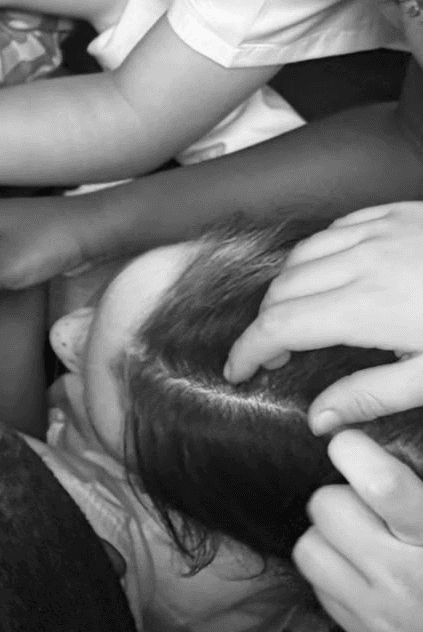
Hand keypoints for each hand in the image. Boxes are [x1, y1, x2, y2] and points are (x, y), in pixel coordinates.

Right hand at [225, 203, 422, 428]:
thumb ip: (371, 396)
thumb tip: (318, 418)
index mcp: (367, 308)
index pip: (280, 327)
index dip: (248, 350)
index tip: (237, 372)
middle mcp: (361, 260)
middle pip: (282, 289)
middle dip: (266, 325)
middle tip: (275, 359)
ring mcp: (377, 230)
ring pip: (301, 256)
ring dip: (286, 289)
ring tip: (297, 321)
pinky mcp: (394, 212)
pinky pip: (333, 229)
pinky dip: (315, 254)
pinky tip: (326, 275)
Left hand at [294, 429, 422, 631]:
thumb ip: (420, 495)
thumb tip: (398, 449)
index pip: (380, 484)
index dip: (355, 451)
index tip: (355, 446)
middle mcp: (403, 578)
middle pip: (327, 507)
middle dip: (342, 493)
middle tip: (370, 502)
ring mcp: (377, 613)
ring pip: (310, 547)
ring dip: (328, 534)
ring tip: (362, 536)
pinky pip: (318, 587)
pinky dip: (333, 571)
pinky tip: (364, 571)